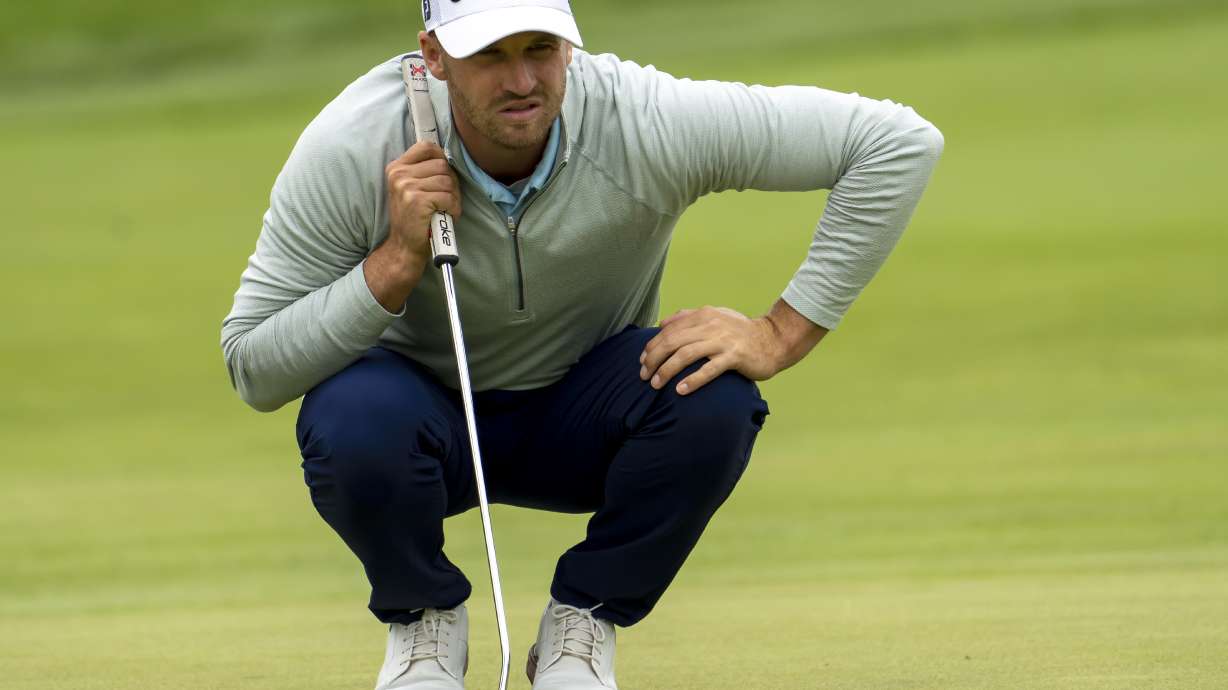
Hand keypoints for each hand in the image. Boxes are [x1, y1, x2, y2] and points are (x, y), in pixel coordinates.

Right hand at [384, 141, 461, 261]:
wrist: (403, 246)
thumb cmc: (413, 217)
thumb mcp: (409, 188)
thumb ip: (423, 171)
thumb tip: (449, 158)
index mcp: (397, 167)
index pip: (426, 147)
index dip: (442, 158)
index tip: (443, 175)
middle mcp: (399, 174)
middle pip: (442, 165)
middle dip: (451, 183)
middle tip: (448, 198)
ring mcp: (407, 186)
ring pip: (447, 181)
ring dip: (454, 197)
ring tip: (446, 208)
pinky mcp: (417, 200)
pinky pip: (448, 197)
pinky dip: (453, 208)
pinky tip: (446, 216)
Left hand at [639, 306, 784, 395]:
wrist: (773, 340)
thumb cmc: (740, 332)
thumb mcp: (715, 316)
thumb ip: (688, 317)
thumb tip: (662, 323)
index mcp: (703, 315)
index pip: (669, 330)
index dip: (652, 346)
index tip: (642, 361)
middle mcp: (711, 325)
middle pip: (673, 341)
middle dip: (654, 359)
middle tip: (644, 375)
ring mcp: (723, 341)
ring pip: (686, 354)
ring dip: (667, 370)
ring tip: (655, 384)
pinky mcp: (735, 357)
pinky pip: (709, 369)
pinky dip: (693, 380)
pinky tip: (680, 390)